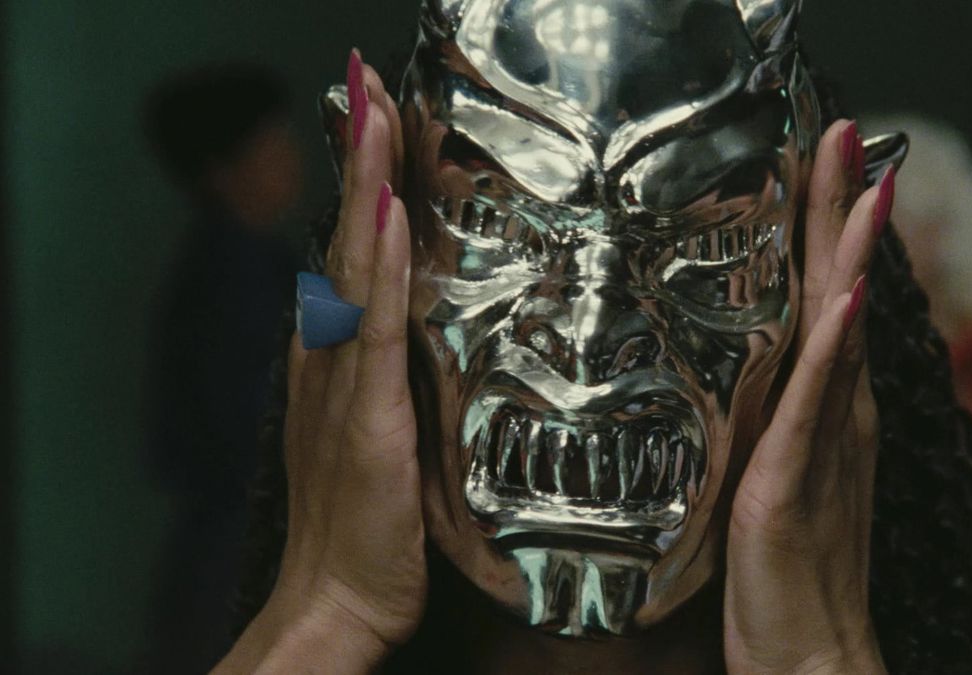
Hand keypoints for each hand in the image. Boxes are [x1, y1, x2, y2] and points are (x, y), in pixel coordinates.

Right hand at [216, 51, 422, 673]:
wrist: (336, 599)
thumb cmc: (364, 524)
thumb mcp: (381, 432)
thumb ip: (395, 376)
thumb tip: (423, 325)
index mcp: (339, 357)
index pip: (355, 251)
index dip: (363, 182)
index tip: (374, 116)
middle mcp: (332, 357)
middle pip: (349, 238)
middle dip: (360, 157)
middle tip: (367, 80)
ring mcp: (346, 384)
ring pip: (358, 267)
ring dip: (368, 188)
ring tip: (373, 112)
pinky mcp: (368, 421)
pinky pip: (376, 333)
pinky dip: (381, 271)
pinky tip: (389, 219)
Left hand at [724, 120, 893, 674]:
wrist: (809, 650)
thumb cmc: (788, 567)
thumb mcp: (779, 468)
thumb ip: (780, 414)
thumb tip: (759, 363)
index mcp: (830, 407)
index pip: (830, 296)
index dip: (831, 228)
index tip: (831, 160)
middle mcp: (839, 412)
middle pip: (841, 291)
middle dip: (843, 209)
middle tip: (844, 131)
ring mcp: (826, 441)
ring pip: (837, 331)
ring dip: (848, 253)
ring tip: (863, 183)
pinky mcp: (798, 479)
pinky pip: (817, 402)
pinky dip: (833, 347)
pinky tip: (841, 300)